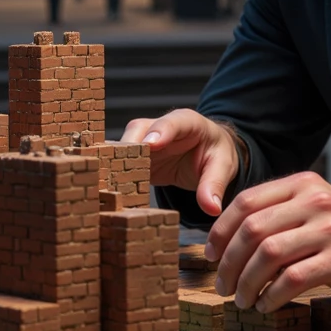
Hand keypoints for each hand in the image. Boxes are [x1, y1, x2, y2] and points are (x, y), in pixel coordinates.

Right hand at [120, 109, 240, 217]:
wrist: (207, 154)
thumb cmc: (215, 154)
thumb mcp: (222, 168)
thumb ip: (214, 185)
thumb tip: (212, 208)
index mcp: (187, 122)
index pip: (172, 122)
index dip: (161, 131)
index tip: (152, 145)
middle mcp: (161, 127)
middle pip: (138, 130)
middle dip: (128, 146)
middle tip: (119, 166)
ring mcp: (145, 140)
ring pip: (123, 144)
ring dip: (115, 160)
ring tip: (108, 179)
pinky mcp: (136, 157)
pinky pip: (120, 161)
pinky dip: (113, 172)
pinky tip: (108, 187)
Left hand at [205, 171, 330, 310]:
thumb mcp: (314, 213)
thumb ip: (278, 216)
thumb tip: (225, 241)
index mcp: (304, 184)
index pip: (247, 202)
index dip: (221, 231)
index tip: (210, 256)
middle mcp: (317, 200)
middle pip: (253, 229)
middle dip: (229, 262)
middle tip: (221, 286)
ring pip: (269, 255)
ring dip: (247, 283)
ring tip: (242, 300)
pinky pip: (294, 279)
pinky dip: (272, 296)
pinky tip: (266, 306)